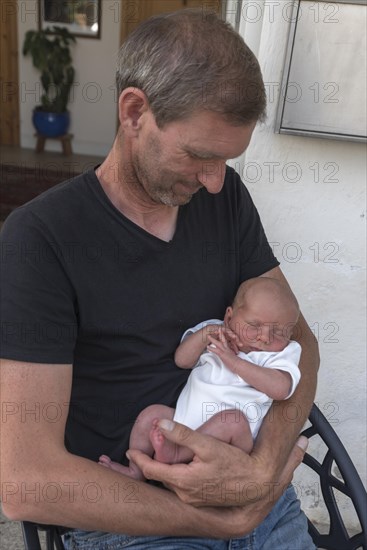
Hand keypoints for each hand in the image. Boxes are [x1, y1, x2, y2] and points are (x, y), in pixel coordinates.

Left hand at [127, 419, 307, 509]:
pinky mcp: (202, 500)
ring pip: (171, 483)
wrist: (256, 482)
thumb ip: (183, 434)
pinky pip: (182, 488)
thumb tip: (161, 424)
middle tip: (141, 453)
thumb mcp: (207, 444)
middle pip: (160, 478)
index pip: (152, 470)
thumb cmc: (234, 463)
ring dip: (163, 471)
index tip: (129, 452)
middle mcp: (185, 494)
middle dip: (149, 465)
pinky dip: (175, 477)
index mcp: (183, 480)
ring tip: (159, 457)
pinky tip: (180, 467)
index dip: (139, 460)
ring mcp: (194, 500)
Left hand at [207, 327, 238, 369]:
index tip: (219, 333)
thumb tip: (229, 356)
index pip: (226, 341)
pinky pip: (216, 350)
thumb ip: (231, 355)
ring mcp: (225, 351)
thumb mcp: (233, 358)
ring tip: (208, 336)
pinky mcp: (223, 354)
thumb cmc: (237, 364)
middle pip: (223, 339)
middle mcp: (227, 349)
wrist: (240, 366)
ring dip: (213, 339)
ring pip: (219, 343)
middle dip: (219, 334)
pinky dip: (211, 348)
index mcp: (229, 349)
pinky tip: (208, 347)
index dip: (222, 337)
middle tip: (215, 330)